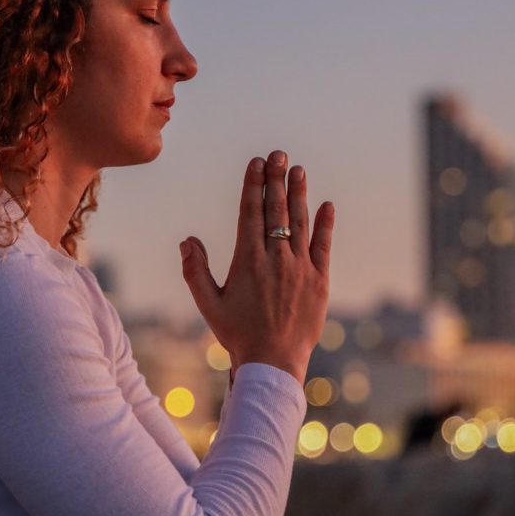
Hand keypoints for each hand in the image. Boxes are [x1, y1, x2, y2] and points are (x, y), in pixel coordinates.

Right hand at [179, 149, 334, 384]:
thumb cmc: (238, 335)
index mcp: (248, 260)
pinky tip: (327, 205)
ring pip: (301, 222)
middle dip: (277, 178)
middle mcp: (276, 258)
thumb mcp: (209, 305)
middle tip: (278, 154)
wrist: (274, 362)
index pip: (251, 212)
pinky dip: (325, 224)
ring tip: (298, 170)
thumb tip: (187, 240)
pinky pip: (324, 246)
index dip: (254, 184)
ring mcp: (300, 268)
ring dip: (299, 193)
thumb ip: (196, 271)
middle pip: (277, 209)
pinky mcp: (319, 281)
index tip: (256, 163)